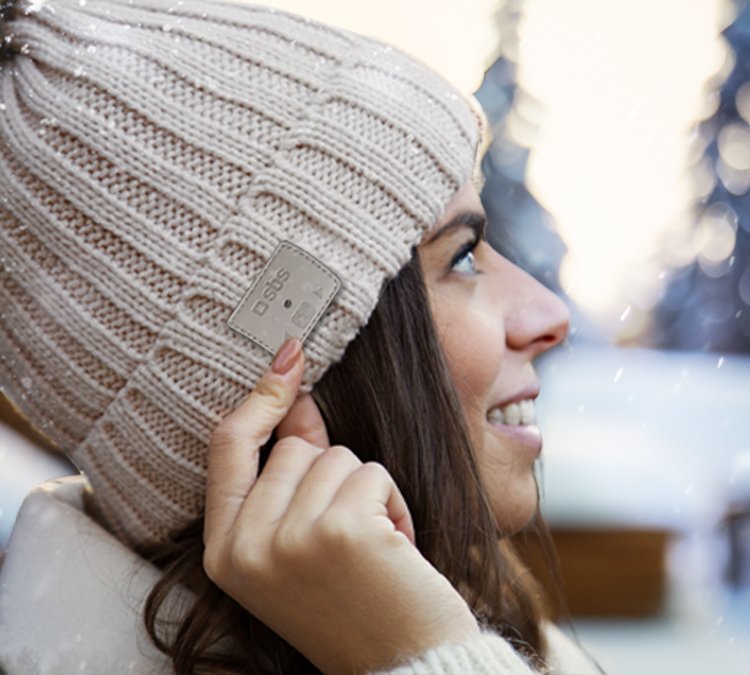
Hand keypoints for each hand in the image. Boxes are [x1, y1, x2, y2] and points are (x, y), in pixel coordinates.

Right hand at [203, 339, 478, 674]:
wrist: (402, 663)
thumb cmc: (353, 601)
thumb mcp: (297, 545)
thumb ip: (289, 476)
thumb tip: (297, 399)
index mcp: (223, 552)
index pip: (228, 447)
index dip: (259, 398)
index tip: (290, 357)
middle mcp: (246, 547)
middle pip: (295, 448)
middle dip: (333, 476)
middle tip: (349, 534)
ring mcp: (290, 539)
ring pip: (337, 456)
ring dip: (366, 493)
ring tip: (372, 549)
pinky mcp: (340, 530)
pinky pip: (372, 473)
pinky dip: (393, 504)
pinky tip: (394, 550)